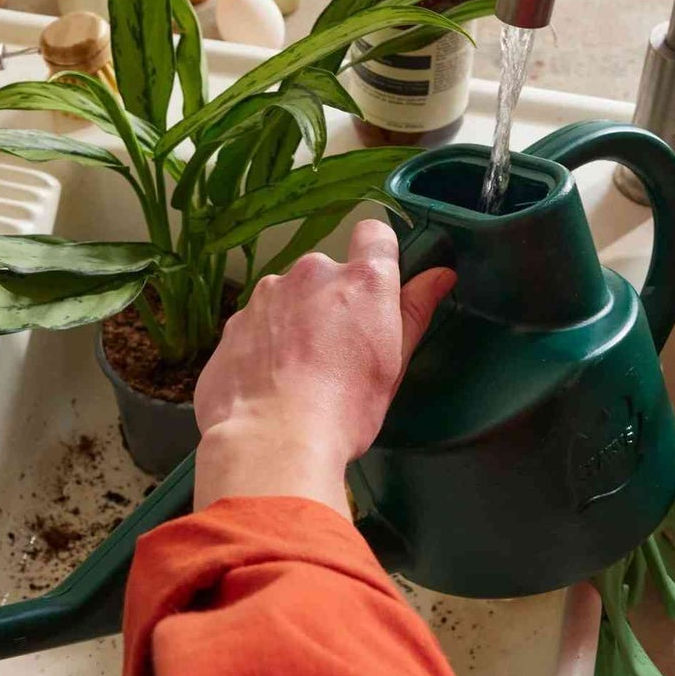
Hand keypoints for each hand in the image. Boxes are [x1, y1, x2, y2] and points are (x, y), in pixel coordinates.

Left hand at [192, 221, 456, 516]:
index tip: (376, 286)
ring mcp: (265, 296)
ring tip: (298, 373)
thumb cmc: (343, 408)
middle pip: (326, 274)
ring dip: (294, 322)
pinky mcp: (233, 323)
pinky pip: (256, 325)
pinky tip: (270, 383)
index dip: (377, 255)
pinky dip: (264, 345)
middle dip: (331, 302)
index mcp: (360, 281)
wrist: (271, 440)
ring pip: (287, 298)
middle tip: (336, 352)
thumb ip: (414, 311)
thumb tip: (440, 276)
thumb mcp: (393, 362)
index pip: (374, 235)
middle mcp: (310, 274)